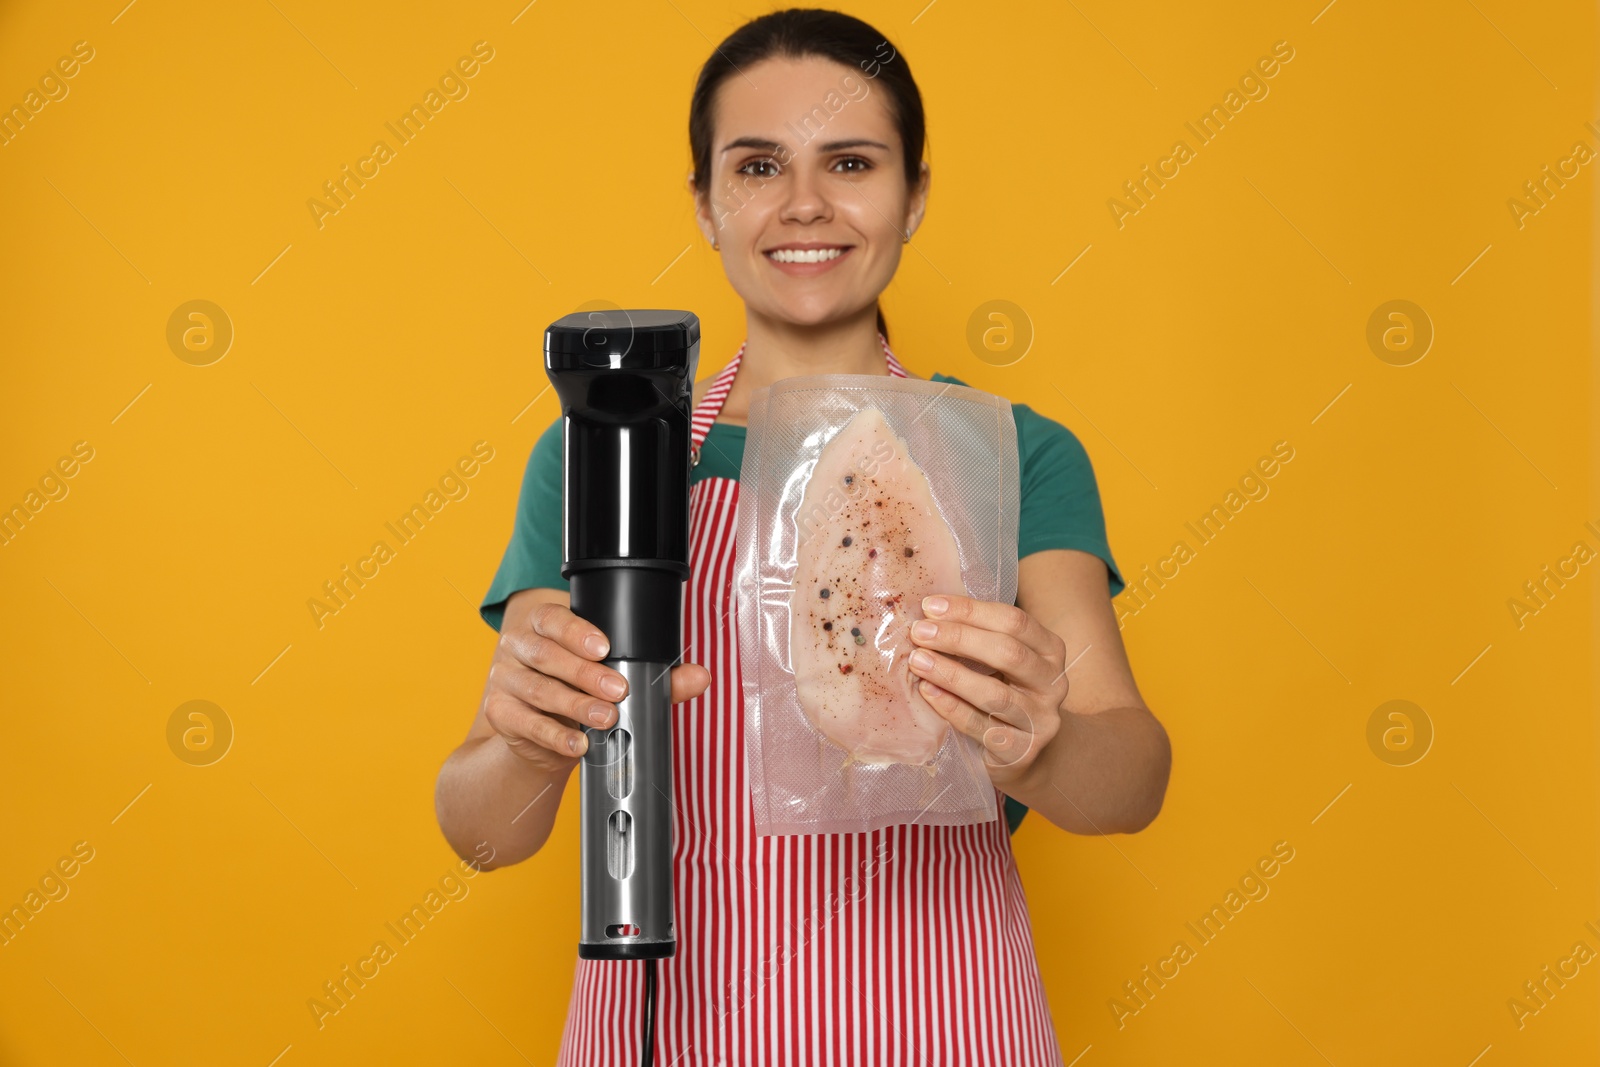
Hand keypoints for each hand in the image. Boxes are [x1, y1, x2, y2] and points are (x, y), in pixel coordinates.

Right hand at [485, 600, 710, 772]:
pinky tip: (578, 743)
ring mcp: (505, 679)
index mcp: (544, 625)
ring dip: (575, 705)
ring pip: (539, 689)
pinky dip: (555, 735)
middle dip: (585, 674)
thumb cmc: (580, 694)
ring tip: (605, 718)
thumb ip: (655, 676)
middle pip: (548, 655)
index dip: (578, 631)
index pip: (555, 619)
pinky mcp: (500, 712)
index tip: (605, 647)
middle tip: (617, 690)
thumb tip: (699, 677)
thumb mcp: (615, 679)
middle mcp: (519, 646)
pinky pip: (526, 723)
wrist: (542, 736)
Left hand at [905, 593, 1068, 789]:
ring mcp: (1041, 720)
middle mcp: (1052, 683)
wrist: (1025, 751)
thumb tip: (928, 613)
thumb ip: (977, 638)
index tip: (930, 606)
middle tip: (919, 633)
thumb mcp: (1002, 662)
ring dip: (951, 674)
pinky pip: (981, 727)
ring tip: (918, 661)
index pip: (1014, 621)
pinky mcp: (1022, 751)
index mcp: (1050, 650)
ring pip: (995, 694)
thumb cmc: (1005, 692)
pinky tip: (928, 693)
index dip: (971, 611)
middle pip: (1008, 653)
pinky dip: (952, 708)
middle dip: (959, 638)